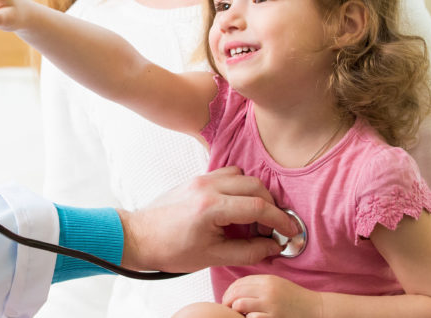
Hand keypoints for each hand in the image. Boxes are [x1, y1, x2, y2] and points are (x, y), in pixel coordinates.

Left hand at [119, 166, 300, 272]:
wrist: (140, 237)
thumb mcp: (212, 257)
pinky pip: (228, 174)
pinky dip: (240, 187)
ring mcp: (201, 179)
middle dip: (271, 206)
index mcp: (211, 207)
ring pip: (243, 176)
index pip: (258, 207)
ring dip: (256, 194)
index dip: (280, 219)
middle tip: (273, 228)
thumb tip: (273, 246)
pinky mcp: (197, 179)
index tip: (290, 231)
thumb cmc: (170, 249)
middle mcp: (207, 187)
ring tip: (254, 219)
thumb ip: (248, 251)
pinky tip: (237, 207)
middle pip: (255, 187)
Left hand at [222, 274, 322, 317]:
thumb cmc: (295, 298)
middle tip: (227, 307)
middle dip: (227, 301)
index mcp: (267, 280)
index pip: (239, 282)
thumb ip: (258, 284)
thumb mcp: (277, 284)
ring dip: (236, 311)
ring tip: (239, 314)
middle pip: (237, 293)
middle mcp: (268, 290)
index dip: (229, 291)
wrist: (315, 309)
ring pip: (240, 305)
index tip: (227, 298)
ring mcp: (270, 305)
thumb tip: (236, 290)